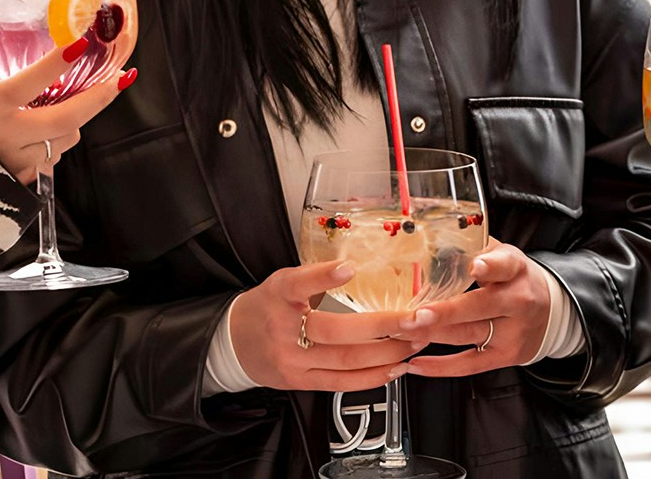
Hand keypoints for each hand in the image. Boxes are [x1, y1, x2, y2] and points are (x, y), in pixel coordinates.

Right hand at [0, 0, 129, 183]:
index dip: (59, 62)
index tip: (83, 43)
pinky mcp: (15, 184)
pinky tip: (48, 130)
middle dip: (101, 95)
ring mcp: (14, 164)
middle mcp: (6, 137)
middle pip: (70, 116)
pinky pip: (50, 161)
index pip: (33, 82)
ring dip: (75, 119)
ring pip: (65, 138)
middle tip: (120, 76)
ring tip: (79, 98)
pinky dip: (55, 143)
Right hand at [229, 261, 432, 391]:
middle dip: (385, 326)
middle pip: (337, 331)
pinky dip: (373, 377)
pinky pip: (341, 383)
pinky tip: (395, 367)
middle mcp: (285, 329)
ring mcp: (293, 360)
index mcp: (279, 296)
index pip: (299, 284)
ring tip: (414, 340)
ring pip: (346, 360)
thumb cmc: (267, 307)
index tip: (348, 269)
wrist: (234, 343)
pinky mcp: (300, 382)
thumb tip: (361, 266)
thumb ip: (317, 277)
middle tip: (416, 318)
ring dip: (388, 352)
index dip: (324, 277)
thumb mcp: (283, 282)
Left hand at [402, 240, 551, 376]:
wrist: (550, 313)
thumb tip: (434, 240)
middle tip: (418, 314)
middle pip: (481, 306)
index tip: (473, 266)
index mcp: (516, 270)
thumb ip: (475, 248)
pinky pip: (469, 365)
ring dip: (433, 334)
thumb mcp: (505, 257)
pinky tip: (416, 363)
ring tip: (404, 331)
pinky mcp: (504, 356)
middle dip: (447, 311)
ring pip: (468, 334)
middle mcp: (517, 302)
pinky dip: (440, 366)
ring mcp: (511, 333)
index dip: (489, 266)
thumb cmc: (517, 280)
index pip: (504, 266)